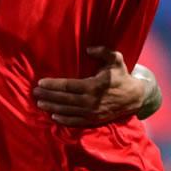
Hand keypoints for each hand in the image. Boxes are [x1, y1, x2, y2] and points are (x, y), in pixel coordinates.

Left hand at [34, 47, 159, 126]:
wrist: (135, 97)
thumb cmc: (122, 76)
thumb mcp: (116, 60)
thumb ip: (104, 52)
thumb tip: (89, 49)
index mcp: (94, 85)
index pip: (68, 86)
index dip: (53, 85)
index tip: (40, 82)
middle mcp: (91, 100)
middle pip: (64, 99)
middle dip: (48, 96)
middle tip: (35, 93)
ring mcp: (92, 112)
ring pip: (68, 110)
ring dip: (52, 108)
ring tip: (39, 104)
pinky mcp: (94, 120)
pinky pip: (76, 121)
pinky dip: (64, 120)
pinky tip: (53, 117)